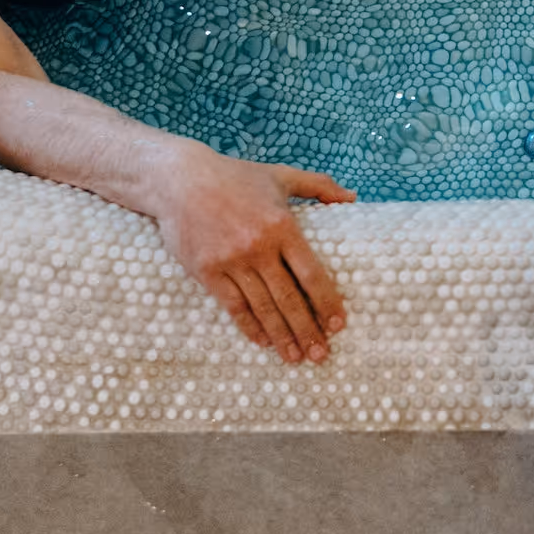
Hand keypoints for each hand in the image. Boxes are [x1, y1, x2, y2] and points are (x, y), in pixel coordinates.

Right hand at [153, 144, 355, 362]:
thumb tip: (352, 197)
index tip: (338, 324)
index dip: (326, 302)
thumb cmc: (235, 176)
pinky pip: (233, 306)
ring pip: (262, 308)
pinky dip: (249, 326)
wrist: (180, 179)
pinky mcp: (206, 271)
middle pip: (288, 298)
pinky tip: (263, 342)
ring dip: (281, 336)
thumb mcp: (281, 175)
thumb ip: (319, 186)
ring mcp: (230, 261)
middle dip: (307, 330)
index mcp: (282, 226)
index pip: (311, 273)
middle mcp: (258, 247)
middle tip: (321, 355)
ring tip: (295, 358)